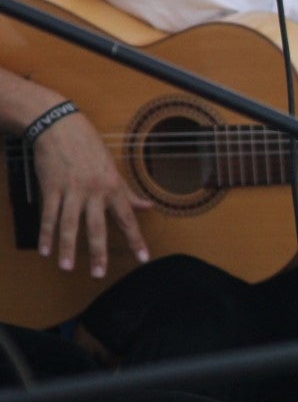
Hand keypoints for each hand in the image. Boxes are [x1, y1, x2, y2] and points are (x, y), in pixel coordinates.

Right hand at [33, 114, 150, 276]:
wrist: (61, 126)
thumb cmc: (90, 147)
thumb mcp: (113, 168)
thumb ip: (128, 192)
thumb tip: (148, 206)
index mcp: (113, 186)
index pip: (127, 218)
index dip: (136, 239)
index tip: (143, 259)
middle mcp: (94, 191)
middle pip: (97, 227)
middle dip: (99, 252)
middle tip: (99, 274)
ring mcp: (71, 191)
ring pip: (70, 225)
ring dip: (68, 248)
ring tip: (67, 268)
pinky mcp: (51, 189)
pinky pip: (48, 216)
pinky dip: (46, 234)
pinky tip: (45, 251)